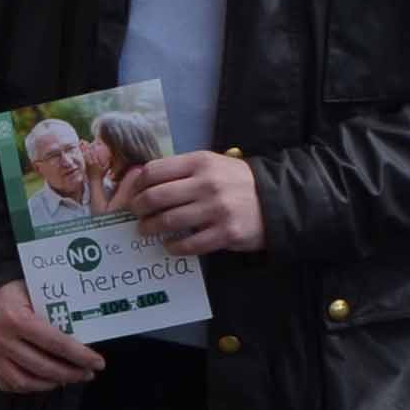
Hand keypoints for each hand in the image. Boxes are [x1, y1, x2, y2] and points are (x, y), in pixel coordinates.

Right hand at [0, 280, 102, 394]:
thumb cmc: (13, 295)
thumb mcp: (34, 293)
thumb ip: (55, 311)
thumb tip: (85, 334)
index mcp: (15, 318)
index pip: (55, 342)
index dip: (80, 355)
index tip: (98, 362)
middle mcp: (0, 339)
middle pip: (43, 366)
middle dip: (71, 373)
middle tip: (88, 374)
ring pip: (25, 382)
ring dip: (52, 384)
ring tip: (69, 378)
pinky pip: (10, 385)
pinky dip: (31, 387)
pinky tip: (47, 381)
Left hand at [116, 150, 264, 256]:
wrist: (275, 200)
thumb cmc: (236, 182)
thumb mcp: (212, 164)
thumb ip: (182, 169)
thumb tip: (144, 179)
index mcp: (200, 162)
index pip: (154, 171)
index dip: (137, 185)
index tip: (134, 194)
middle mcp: (206, 184)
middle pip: (156, 197)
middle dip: (138, 209)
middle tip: (136, 215)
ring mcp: (216, 210)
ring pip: (168, 222)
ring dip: (150, 228)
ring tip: (147, 230)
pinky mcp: (225, 233)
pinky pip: (189, 244)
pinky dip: (173, 247)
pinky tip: (169, 245)